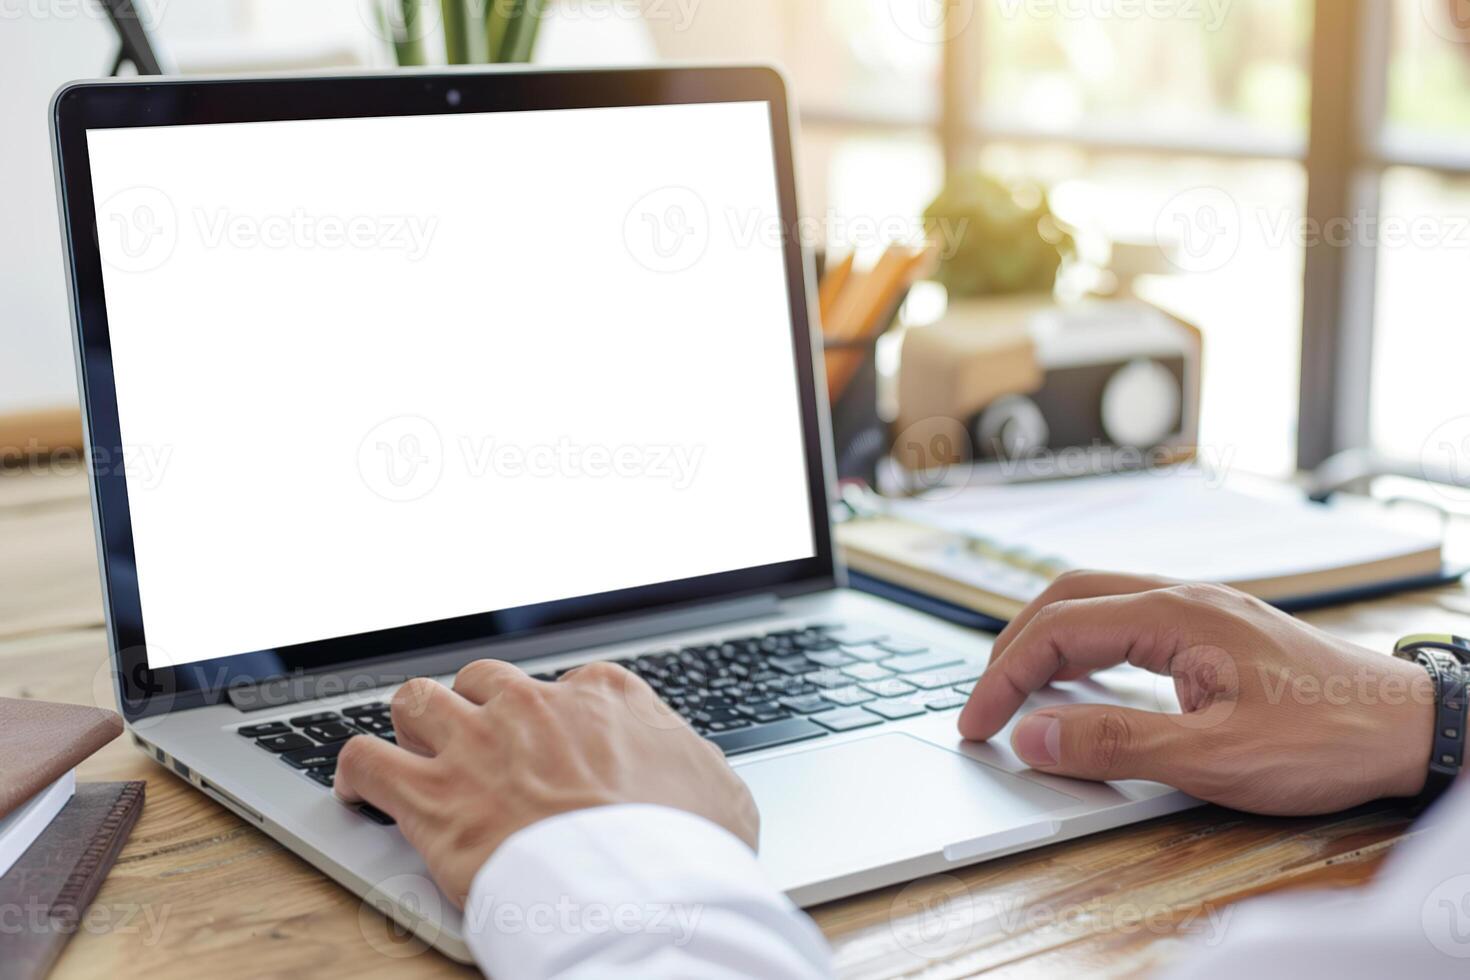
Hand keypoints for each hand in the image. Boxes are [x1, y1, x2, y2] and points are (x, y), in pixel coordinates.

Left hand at [335, 660, 758, 903]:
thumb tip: (691, 765)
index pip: (568, 685)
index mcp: (605, 697)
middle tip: (484, 748)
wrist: (638, 896)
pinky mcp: (430, 796)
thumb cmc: (686, 851)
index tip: (556, 746)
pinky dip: (356, 773)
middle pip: (485, 681)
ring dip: (416, 726)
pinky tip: (359, 790)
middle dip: (481, 710)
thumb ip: (693, 763)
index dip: (558, 719)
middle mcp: (534, 705)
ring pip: (417, 701)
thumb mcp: (722, 793)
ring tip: (417, 754)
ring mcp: (476, 744)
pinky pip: (364, 760)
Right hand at [957, 572, 1437, 814]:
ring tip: (1019, 691)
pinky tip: (1084, 683)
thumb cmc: (1328, 737)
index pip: (1058, 627)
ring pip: (1097, 604)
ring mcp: (1202, 612)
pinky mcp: (1216, 633)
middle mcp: (1184, 599)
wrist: (1412, 727)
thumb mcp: (1214, 756)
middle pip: (1067, 598)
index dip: (1005, 675)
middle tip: (985, 703)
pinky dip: (1086, 648)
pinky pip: (1128, 623)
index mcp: (1176, 615)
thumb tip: (1033, 735)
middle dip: (1014, 647)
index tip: (978, 723)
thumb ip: (1116, 744)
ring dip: (1048, 642)